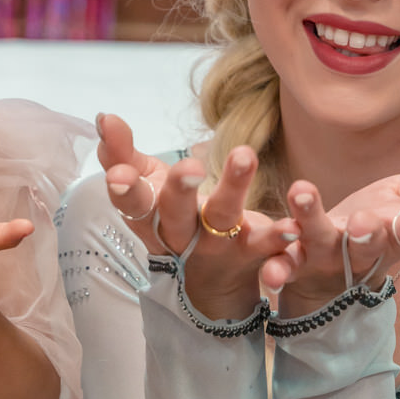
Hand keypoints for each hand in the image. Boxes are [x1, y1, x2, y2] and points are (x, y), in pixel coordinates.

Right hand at [98, 112, 296, 322]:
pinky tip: (295, 222)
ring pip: (223, 221)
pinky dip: (281, 237)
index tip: (120, 174)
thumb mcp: (148, 186)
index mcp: (151, 218)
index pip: (132, 204)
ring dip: (233, 189)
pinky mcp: (254, 256)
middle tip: (188, 165)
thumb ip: (123, 153)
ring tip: (244, 155)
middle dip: (179, 191)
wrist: (212, 282)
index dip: (124, 191)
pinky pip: (268, 248)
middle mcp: (181, 237)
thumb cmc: (173, 218)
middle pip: (175, 215)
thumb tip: (104, 116)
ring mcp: (219, 249)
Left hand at [267, 149, 399, 313]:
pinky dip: (277, 265)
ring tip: (301, 191)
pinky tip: (270, 256)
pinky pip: (283, 264)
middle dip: (366, 235)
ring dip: (310, 220)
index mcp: (397, 237)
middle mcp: (362, 254)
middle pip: (367, 246)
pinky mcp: (294, 263)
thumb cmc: (382, 221)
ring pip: (319, 241)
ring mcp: (326, 259)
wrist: (337, 265)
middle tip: (362, 222)